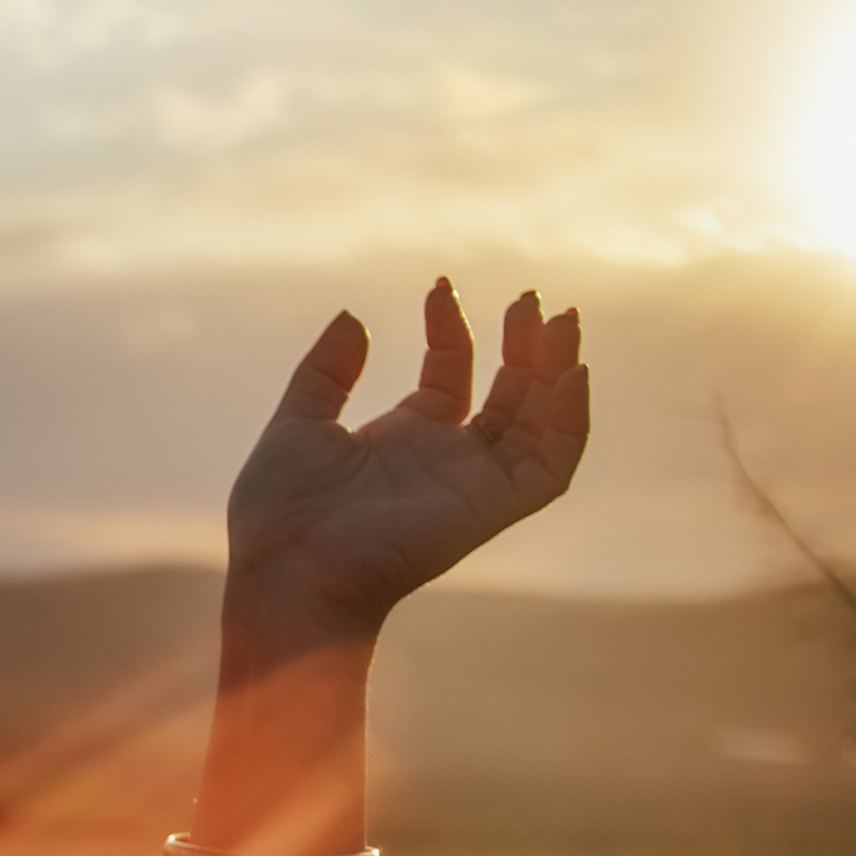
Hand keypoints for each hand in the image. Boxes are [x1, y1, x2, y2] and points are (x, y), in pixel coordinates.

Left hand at [223, 280, 588, 651]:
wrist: (288, 570)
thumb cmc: (283, 510)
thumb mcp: (300, 420)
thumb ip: (328, 369)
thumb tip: (354, 315)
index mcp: (404, 438)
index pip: (450, 373)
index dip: (451, 327)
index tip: (440, 285)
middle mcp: (446, 459)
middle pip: (507, 394)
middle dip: (524, 345)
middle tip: (533, 296)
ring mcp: (473, 483)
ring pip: (538, 423)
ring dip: (555, 372)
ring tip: (561, 319)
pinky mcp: (491, 508)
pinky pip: (550, 469)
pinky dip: (570, 424)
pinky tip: (571, 375)